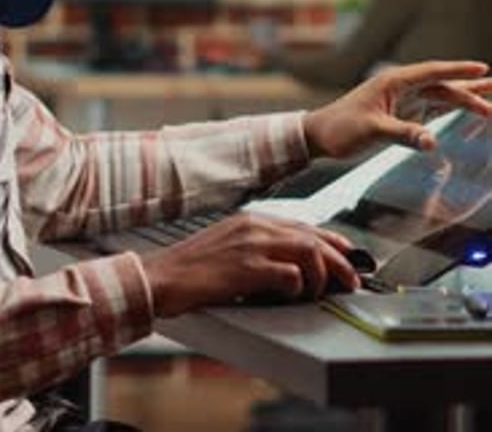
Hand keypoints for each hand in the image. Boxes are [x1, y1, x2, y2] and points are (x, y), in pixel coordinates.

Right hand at [140, 212, 359, 316]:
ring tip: (325, 290)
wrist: (161, 276)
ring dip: (323, 273)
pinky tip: (294, 294)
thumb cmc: (192, 268)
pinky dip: (298, 286)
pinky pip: (288, 274)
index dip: (332, 241)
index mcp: (251, 220)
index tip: (348, 255)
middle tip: (352, 279)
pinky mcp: (246, 268)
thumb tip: (292, 264)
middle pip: (312, 236)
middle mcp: (254, 227)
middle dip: (340, 259)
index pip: (304, 226)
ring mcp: (251, 245)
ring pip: (307, 250)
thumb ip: (257, 246)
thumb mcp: (228, 245)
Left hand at [303, 60, 491, 158]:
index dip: (458, 70)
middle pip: (444, 84)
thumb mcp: (372, 131)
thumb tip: (432, 142)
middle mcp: (402, 87)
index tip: (483, 68)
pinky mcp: (403, 114)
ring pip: (442, 96)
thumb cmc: (341, 129)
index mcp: (394, 81)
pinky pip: (433, 109)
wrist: (320, 135)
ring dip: (466, 98)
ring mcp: (404, 100)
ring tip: (491, 99)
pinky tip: (468, 108)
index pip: (433, 72)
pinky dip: (453, 108)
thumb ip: (403, 134)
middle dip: (471, 87)